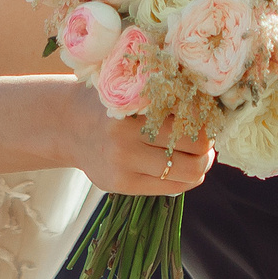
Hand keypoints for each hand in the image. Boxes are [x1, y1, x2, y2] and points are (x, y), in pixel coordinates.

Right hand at [50, 80, 214, 194]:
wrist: (67, 125)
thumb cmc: (109, 102)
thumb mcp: (131, 90)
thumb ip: (163, 98)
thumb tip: (210, 112)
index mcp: (132, 107)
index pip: (190, 122)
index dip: (208, 122)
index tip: (210, 118)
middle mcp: (126, 140)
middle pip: (194, 152)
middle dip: (208, 147)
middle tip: (208, 140)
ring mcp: (122, 166)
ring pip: (185, 174)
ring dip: (200, 165)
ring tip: (199, 156)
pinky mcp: (120, 185)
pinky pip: (168, 188)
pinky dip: (183, 179)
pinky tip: (180, 168)